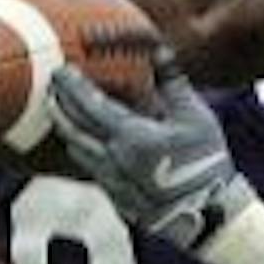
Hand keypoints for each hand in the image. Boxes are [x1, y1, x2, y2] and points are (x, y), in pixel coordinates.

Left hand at [46, 60, 263, 263]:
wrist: (211, 214)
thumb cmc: (207, 162)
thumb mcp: (195, 116)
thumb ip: (172, 81)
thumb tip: (159, 49)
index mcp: (132, 136)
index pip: (89, 105)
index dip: (72, 86)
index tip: (63, 71)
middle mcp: (115, 160)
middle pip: (74, 128)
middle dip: (59, 104)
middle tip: (52, 87)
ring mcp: (114, 182)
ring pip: (77, 150)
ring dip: (65, 128)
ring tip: (59, 111)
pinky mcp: (118, 198)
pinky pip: (90, 169)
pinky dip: (81, 150)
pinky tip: (81, 142)